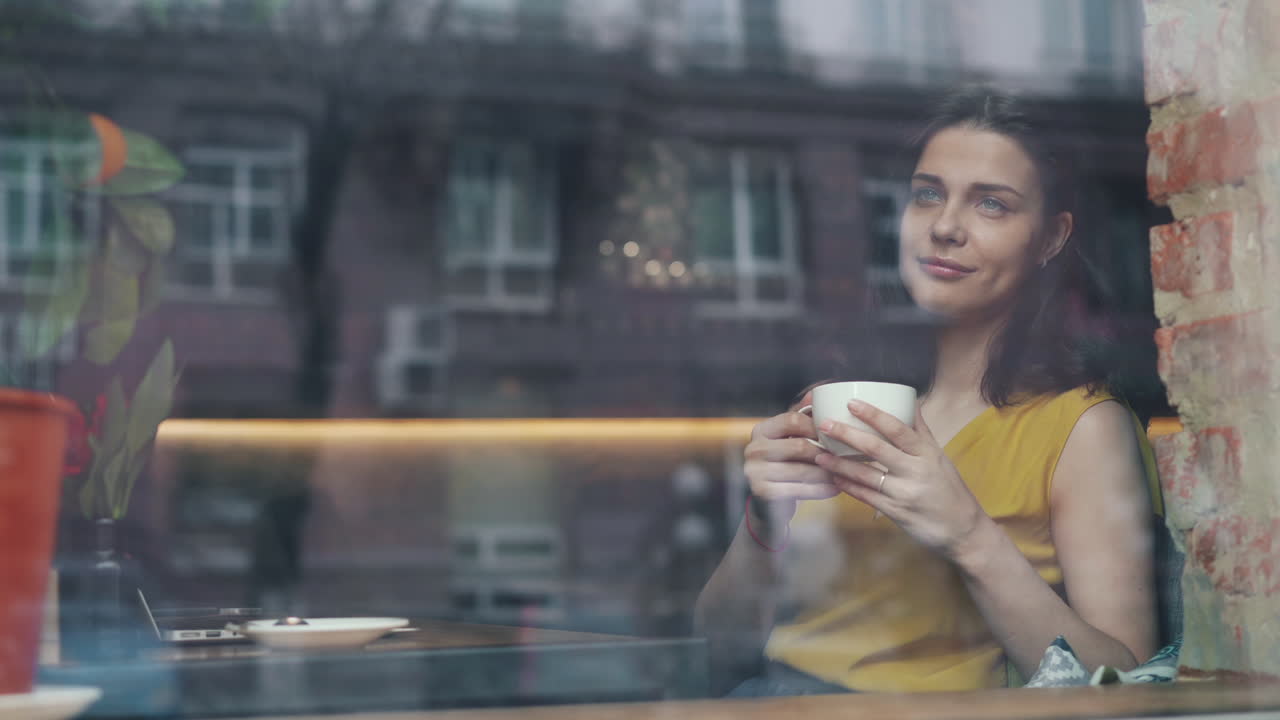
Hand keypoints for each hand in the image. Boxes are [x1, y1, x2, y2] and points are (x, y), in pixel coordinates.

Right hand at [743, 391, 840, 521]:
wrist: (768, 501)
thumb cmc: (785, 463)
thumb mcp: (790, 438)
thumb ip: (802, 417)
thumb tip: (816, 393)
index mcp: (761, 430)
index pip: (792, 419)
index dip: (816, 425)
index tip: (835, 433)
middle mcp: (753, 448)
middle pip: (799, 445)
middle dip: (826, 451)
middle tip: (847, 455)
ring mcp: (754, 471)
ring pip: (802, 470)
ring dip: (827, 472)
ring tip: (846, 472)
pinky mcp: (762, 492)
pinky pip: (799, 490)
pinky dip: (820, 490)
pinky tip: (835, 489)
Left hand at [813, 400, 990, 558]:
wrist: (964, 530)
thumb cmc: (949, 489)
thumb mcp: (939, 457)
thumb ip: (921, 431)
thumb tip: (910, 400)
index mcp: (927, 453)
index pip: (897, 428)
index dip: (873, 415)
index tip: (852, 403)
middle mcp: (915, 471)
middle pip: (876, 448)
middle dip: (847, 435)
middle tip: (824, 425)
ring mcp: (904, 493)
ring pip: (866, 474)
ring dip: (839, 464)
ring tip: (819, 455)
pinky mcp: (896, 513)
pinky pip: (867, 497)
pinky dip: (848, 487)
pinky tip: (834, 479)